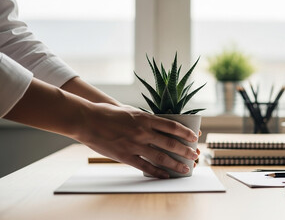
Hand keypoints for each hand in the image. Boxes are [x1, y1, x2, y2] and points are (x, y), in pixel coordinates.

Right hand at [76, 103, 198, 178]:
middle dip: (186, 151)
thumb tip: (159, 124)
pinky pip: (145, 167)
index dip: (186, 132)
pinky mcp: (125, 156)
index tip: (195, 137)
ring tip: (186, 169)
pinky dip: (157, 172)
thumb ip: (145, 118)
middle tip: (195, 155)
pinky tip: (166, 175)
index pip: (173, 126)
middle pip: (171, 143)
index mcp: (146, 118)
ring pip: (161, 157)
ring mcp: (135, 145)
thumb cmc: (108, 113)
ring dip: (176, 164)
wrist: (87, 119)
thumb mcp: (130, 110)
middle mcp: (143, 132)